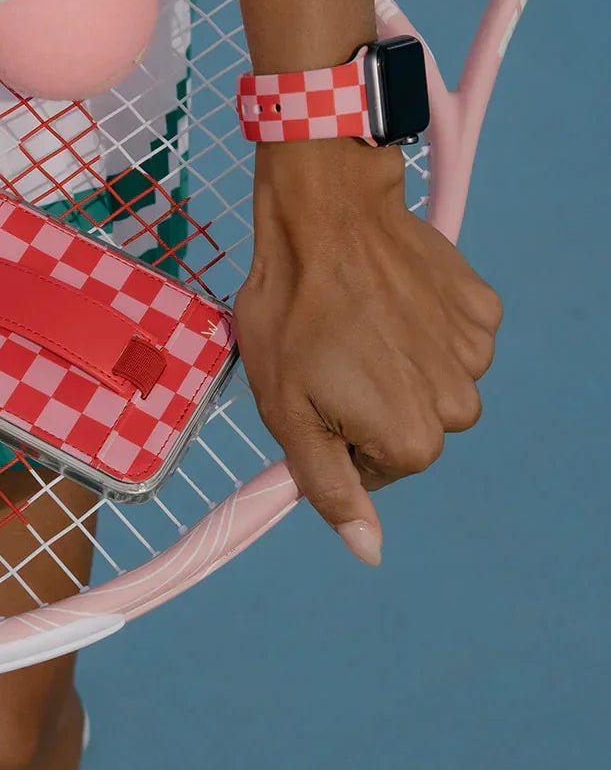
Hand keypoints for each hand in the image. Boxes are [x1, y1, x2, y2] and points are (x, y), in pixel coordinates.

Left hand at [232, 138, 502, 564]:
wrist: (325, 215)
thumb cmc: (291, 315)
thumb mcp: (288, 414)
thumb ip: (330, 489)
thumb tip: (370, 554)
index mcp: (412, 443)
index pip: (374, 470)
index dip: (334, 434)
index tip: (315, 390)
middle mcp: (459, 407)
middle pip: (410, 431)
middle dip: (370, 404)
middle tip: (332, 356)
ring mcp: (476, 355)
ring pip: (432, 385)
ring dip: (397, 365)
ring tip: (358, 323)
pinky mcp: (482, 309)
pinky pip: (451, 339)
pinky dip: (422, 326)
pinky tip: (388, 299)